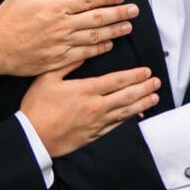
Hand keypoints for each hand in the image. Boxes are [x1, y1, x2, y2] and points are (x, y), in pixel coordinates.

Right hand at [0, 0, 138, 79]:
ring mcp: (62, 43)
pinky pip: (84, 54)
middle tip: (134, 11)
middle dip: (118, 13)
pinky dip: (98, 49)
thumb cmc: (6, 22)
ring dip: (113, 31)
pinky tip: (108, 45)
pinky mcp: (58, 59)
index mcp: (55, 7)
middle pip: (97, 18)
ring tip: (127, 27)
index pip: (87, 0)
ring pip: (94, 37)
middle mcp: (62, 25)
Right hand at [20, 66, 161, 155]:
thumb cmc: (37, 107)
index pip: (117, 80)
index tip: (146, 72)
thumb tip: (84, 52)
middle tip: (156, 82)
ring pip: (126, 111)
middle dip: (144, 88)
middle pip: (127, 95)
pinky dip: (129, 119)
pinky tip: (137, 114)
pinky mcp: (94, 135)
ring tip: (154, 97)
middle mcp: (96, 106)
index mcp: (86, 90)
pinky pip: (117, 125)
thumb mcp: (48, 78)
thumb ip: (68, 64)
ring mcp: (96, 122)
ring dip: (142, 103)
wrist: (33, 137)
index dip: (134, 75)